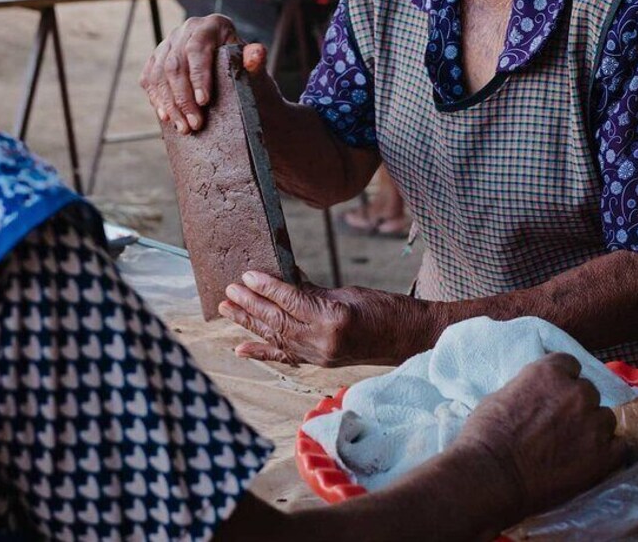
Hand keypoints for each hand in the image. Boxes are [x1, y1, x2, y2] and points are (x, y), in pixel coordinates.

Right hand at [139, 14, 279, 133]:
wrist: (232, 69)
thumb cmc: (243, 67)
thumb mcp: (253, 64)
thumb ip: (256, 61)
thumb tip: (256, 55)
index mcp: (211, 26)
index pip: (197, 50)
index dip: (198, 76)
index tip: (204, 102)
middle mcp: (186, 30)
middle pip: (175, 65)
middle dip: (183, 98)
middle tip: (195, 124)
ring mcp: (169, 43)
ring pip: (159, 74)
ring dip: (169, 104)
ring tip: (183, 128)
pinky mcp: (157, 59)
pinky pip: (149, 78)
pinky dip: (156, 99)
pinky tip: (166, 117)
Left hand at [217, 271, 442, 366]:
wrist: (410, 338)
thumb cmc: (387, 309)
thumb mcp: (348, 292)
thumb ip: (314, 291)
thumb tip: (285, 282)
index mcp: (333, 318)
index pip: (291, 301)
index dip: (267, 288)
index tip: (248, 276)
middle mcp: (323, 341)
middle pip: (278, 321)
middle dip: (250, 305)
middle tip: (229, 291)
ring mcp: (320, 355)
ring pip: (276, 337)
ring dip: (249, 323)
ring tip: (227, 309)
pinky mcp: (321, 362)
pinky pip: (286, 356)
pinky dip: (262, 352)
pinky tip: (240, 348)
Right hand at [453, 353, 624, 517]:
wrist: (493, 475)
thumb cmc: (485, 435)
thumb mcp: (501, 396)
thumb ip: (529, 390)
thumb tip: (536, 397)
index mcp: (549, 372)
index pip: (569, 364)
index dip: (562, 381)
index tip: (554, 395)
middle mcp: (577, 392)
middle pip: (587, 391)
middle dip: (576, 405)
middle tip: (559, 425)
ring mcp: (594, 423)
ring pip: (604, 418)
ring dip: (592, 428)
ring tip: (572, 447)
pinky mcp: (605, 455)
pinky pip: (618, 446)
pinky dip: (606, 452)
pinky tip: (588, 461)